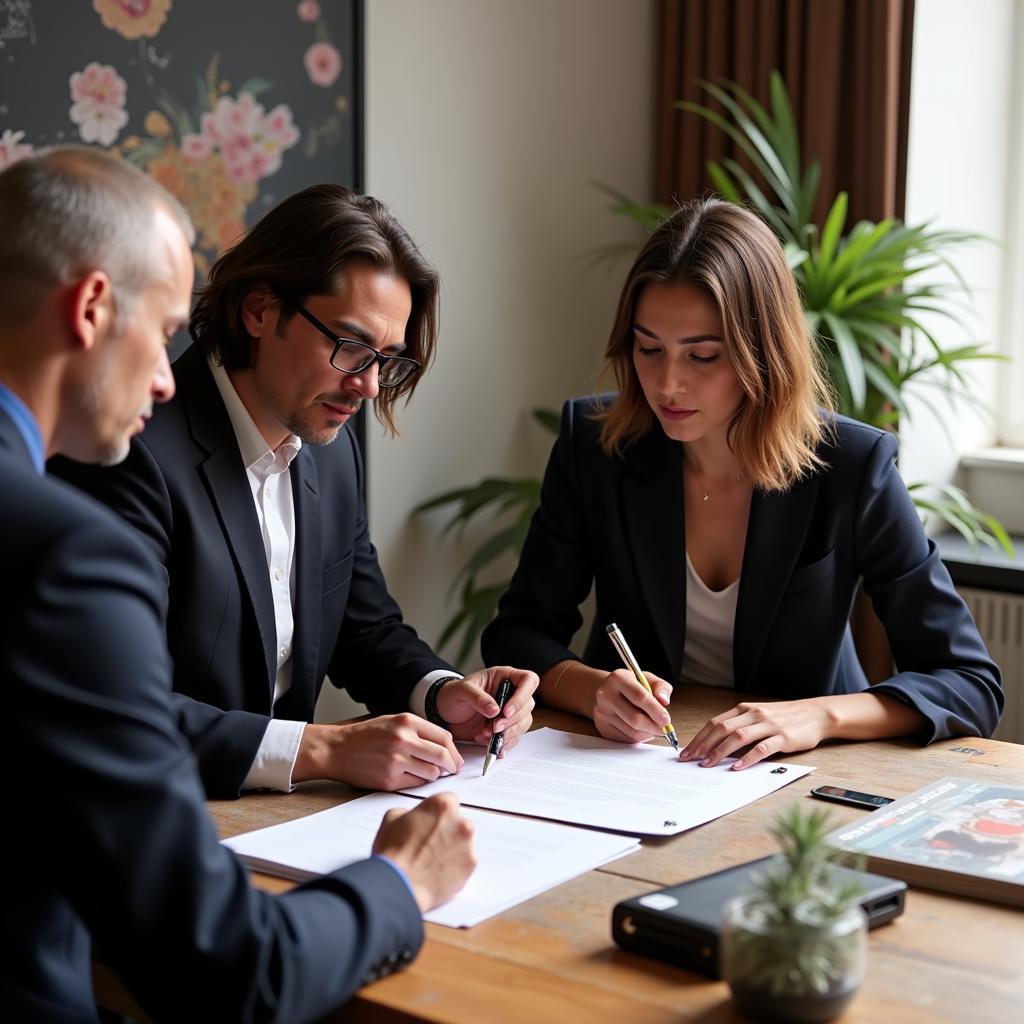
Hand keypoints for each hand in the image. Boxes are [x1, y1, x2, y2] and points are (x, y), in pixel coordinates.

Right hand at [293, 714, 463, 789]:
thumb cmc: (365, 736)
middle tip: (452, 770)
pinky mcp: (389, 780)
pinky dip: (418, 783)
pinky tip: (410, 777)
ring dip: (433, 775)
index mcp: (407, 722)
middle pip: (442, 756)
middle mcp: (403, 739)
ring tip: (425, 772)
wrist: (336, 750)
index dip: (454, 751)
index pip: (444, 737)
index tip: (455, 759)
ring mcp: (396, 761)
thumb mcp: (393, 721)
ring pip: (432, 773)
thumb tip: (445, 747)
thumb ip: (418, 730)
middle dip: (451, 766)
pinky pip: (416, 784)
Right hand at [372, 793, 475, 911]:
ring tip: (430, 861)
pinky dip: (454, 866)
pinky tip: (436, 872)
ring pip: (462, 843)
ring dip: (451, 848)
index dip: (437, 813)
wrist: (398, 885)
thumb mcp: (391, 818)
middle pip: (458, 822)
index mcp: (443, 805)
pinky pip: (464, 862)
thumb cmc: (393, 853)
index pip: (448, 801)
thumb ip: (408, 812)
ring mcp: (468, 845)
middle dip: (446, 831)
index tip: (431, 822)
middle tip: (428, 844)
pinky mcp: (470, 866)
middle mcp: (460, 822)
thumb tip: (411, 817)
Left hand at [437, 667, 537, 753]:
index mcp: (504, 677)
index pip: (528, 680)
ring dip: (507, 733)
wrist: (446, 712)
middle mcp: (511, 693)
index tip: (506, 711)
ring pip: (523, 723)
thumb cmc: (454, 694)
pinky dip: (503, 744)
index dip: (522, 696)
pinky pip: (514, 737)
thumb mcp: (461, 691)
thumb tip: (495, 710)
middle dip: (511, 720)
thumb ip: (478, 698)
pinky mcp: (506, 727)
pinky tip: (490, 745)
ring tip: (485, 735)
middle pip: (527, 706)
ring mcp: (510, 711)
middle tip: (493, 728)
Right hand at [593, 669, 672, 742]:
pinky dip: (639, 737)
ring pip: (632, 731)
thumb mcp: (648, 679)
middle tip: (664, 728)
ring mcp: (601, 712)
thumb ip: (661, 687)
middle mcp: (606, 695)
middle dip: (654, 726)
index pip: (639, 697)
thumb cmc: (632, 685)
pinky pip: (626, 739)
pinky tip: (642, 729)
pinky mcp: (602, 727)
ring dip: (648, 733)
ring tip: (653, 726)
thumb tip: (664, 701)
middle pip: (635, 718)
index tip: (666, 719)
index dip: (655, 710)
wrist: (609, 691)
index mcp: (618, 678)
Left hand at [679, 698, 832, 769]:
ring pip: (737, 737)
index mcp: (744, 709)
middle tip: (690, 759)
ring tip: (708, 764)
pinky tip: (737, 767)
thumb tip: (716, 744)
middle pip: (721, 728)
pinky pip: (761, 748)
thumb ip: (740, 726)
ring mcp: (768, 725)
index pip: (715, 722)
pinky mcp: (783, 737)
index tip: (687, 751)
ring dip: (719, 751)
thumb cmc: (785, 718)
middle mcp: (753, 714)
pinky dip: (747, 758)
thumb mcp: (759, 716)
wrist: (816, 714)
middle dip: (703, 745)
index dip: (699, 737)